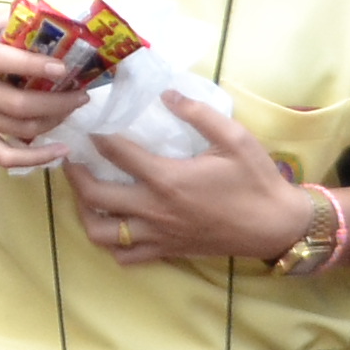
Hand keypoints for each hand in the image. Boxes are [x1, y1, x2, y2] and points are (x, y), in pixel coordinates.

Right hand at [0, 11, 86, 167]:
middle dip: (58, 102)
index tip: (65, 68)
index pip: (3, 61)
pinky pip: (5, 156)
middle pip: (17, 104)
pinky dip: (36, 158)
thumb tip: (52, 18)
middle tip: (81, 95)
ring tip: (70, 110)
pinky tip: (60, 151)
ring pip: (18, 129)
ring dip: (53, 122)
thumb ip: (7, 22)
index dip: (37, 66)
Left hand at [67, 98, 317, 267]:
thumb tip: (168, 93)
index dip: (96, 135)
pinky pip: (126, 256)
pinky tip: (114, 225)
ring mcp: (158, 235)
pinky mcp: (167, 251)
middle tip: (71, 157)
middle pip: (95, 196)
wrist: (278, 227)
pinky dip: (112, 244)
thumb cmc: (257, 181)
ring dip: (85, 214)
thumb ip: (199, 113)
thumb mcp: (235, 138)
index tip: (87, 122)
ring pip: (102, 234)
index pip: (116, 153)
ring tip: (85, 195)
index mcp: (168, 179)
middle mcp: (155, 210)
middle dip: (75, 174)